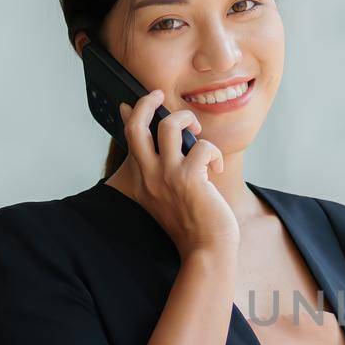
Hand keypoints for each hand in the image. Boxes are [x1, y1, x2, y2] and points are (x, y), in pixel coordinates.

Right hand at [118, 89, 237, 255]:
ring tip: (198, 133)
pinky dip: (213, 153)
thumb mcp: (166, 198)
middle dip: (146, 102)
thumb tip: (160, 146)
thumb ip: (161, 173)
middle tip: (159, 94)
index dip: (128, 115)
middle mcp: (149, 176)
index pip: (128, 138)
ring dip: (187, 120)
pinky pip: (202, 146)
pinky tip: (217, 169)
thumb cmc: (192, 224)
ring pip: (169, 126)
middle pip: (136, 125)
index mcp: (141, 181)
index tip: (127, 103)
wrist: (205, 250)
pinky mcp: (190, 179)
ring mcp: (167, 177)